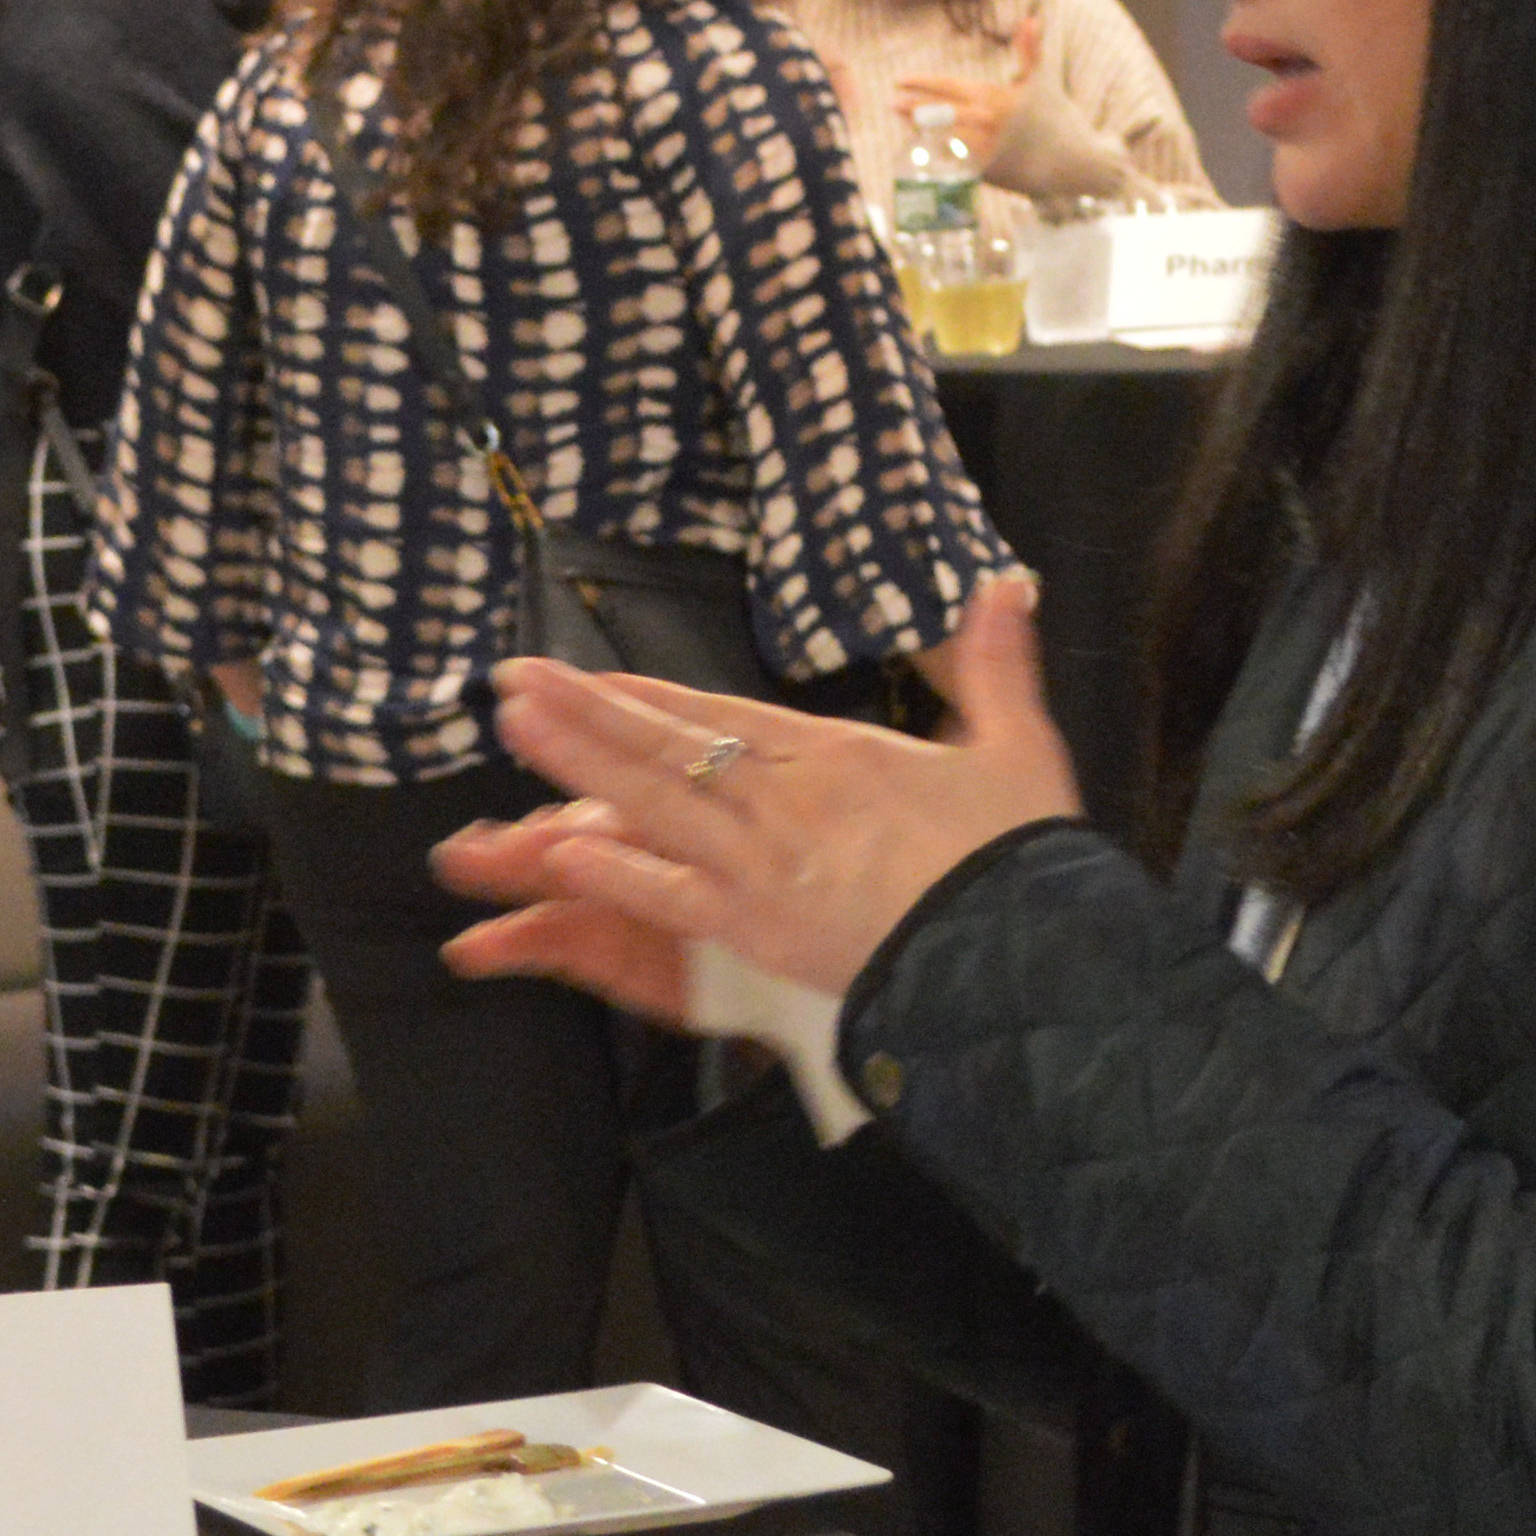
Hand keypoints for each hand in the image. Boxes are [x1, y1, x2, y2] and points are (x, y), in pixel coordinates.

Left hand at [436, 578, 1080, 1021]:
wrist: (1026, 952)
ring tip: (515, 727)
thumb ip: (995, 664)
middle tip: (510, 681)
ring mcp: (764, 865)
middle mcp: (785, 800)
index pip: (719, 716)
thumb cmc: (1019, 857)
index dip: (643, 696)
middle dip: (584, 714)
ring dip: (580, 765)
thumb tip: (1008, 583)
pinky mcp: (761, 930)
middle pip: (668, 748)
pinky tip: (563, 845)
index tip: (583, 676)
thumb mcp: (1018, 746)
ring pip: (654, 805)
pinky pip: (675, 895)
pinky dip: (619, 870)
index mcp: (836, 756)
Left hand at [907, 14, 1052, 180]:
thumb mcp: (1041, 82)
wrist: (1073, 163)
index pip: (948, 87)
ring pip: (939, 139)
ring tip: (904, 123)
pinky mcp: (983, 175)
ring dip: (920, 132)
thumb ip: (1030, 51)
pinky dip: (935, 155)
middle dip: (913, 108)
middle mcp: (984, 125)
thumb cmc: (1055, 117)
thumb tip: (1030, 19)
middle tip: (892, 102)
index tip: (899, 80)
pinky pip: (951, 164)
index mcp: (994, 98)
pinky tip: (922, 150)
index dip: (921, 83)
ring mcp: (982, 151)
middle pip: (938, 114)